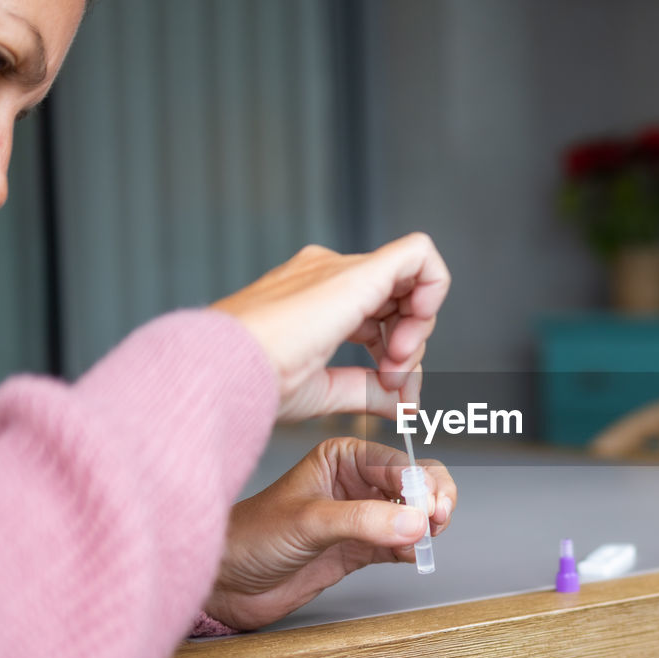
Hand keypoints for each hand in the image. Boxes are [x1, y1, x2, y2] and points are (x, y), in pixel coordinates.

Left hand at [204, 437, 456, 630]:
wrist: (226, 583)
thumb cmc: (250, 537)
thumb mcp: (309, 521)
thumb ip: (363, 520)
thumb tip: (413, 522)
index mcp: (342, 457)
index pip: (397, 464)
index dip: (420, 484)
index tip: (428, 509)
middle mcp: (356, 483)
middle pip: (416, 484)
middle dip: (433, 500)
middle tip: (437, 522)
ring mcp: (362, 517)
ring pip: (415, 513)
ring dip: (428, 526)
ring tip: (426, 540)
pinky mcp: (362, 549)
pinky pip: (403, 544)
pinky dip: (414, 549)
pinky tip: (411, 555)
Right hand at [211, 234, 450, 421]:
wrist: (225, 370)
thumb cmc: (253, 382)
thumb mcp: (323, 391)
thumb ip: (367, 391)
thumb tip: (403, 402)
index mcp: (317, 301)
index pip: (380, 318)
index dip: (398, 353)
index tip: (390, 387)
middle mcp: (330, 277)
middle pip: (400, 301)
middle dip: (411, 346)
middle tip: (393, 381)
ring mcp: (342, 270)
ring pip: (413, 282)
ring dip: (419, 330)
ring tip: (393, 367)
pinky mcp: (358, 272)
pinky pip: (420, 255)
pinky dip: (433, 289)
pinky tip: (414, 326)